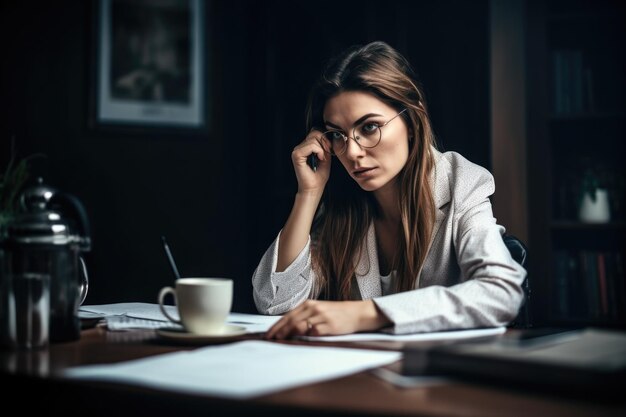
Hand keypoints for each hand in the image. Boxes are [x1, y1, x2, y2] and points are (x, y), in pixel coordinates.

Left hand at [264, 299, 390, 339]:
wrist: (356, 313)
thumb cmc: (336, 313)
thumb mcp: (319, 310)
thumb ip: (305, 316)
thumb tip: (288, 328)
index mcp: (309, 304)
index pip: (288, 315)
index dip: (277, 325)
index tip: (268, 333)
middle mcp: (314, 309)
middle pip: (291, 321)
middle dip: (279, 331)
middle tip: (270, 339)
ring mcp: (321, 317)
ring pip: (300, 326)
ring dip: (288, 334)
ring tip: (280, 341)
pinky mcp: (329, 326)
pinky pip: (313, 333)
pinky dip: (305, 337)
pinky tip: (298, 342)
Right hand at [291, 130, 330, 194]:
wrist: (314, 188)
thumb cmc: (319, 175)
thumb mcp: (326, 156)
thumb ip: (325, 145)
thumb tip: (330, 135)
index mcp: (305, 147)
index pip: (315, 132)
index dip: (325, 138)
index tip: (329, 149)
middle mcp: (299, 147)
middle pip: (314, 133)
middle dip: (325, 142)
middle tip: (328, 153)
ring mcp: (297, 151)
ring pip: (313, 139)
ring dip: (322, 148)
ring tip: (322, 158)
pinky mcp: (296, 155)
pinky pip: (311, 146)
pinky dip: (319, 151)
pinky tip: (320, 159)